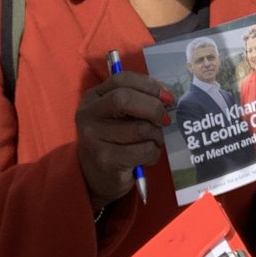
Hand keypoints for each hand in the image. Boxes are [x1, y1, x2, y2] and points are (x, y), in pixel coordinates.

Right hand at [75, 71, 166, 208]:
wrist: (97, 177)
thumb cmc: (115, 139)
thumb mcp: (120, 114)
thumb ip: (138, 99)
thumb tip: (166, 97)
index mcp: (93, 97)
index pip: (122, 80)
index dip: (149, 85)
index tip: (167, 97)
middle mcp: (88, 115)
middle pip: (125, 99)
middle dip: (153, 108)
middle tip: (165, 119)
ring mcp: (94, 138)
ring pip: (140, 127)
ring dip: (157, 135)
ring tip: (153, 141)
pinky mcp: (106, 160)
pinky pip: (144, 150)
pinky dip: (154, 153)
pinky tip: (147, 156)